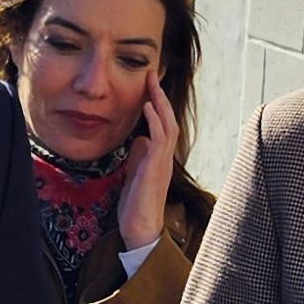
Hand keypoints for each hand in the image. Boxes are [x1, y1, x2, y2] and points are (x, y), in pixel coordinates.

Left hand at [116, 84, 182, 254]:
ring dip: (160, 103)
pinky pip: (160, 139)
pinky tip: (148, 106)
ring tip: (152, 83)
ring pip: (168, 125)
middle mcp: (165, 157)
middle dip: (160, 96)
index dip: (157, 104)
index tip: (148, 85)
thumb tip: (139, 139)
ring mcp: (163, 162)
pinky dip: (156, 121)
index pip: (162, 124)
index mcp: (159, 158)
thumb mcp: (135, 174)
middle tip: (152, 74)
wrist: (140, 229)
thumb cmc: (136, 205)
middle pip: (168, 119)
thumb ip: (138, 156)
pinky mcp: (156, 168)